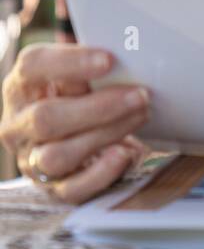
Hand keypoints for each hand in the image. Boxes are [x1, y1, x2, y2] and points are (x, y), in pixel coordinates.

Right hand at [0, 44, 150, 203]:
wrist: (68, 139)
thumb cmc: (76, 97)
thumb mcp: (76, 77)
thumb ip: (90, 68)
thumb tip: (126, 58)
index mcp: (20, 87)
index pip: (32, 67)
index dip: (70, 62)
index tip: (109, 59)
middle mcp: (17, 125)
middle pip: (45, 118)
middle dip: (98, 106)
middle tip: (140, 95)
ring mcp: (31, 161)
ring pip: (59, 155)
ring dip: (106, 134)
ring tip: (141, 116)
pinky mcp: (52, 190)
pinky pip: (72, 189)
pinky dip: (101, 173)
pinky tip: (125, 154)